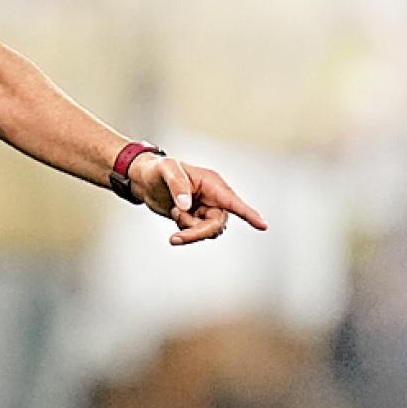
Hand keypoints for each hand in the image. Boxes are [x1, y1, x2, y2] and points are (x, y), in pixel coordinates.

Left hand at [128, 153, 267, 245]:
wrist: (144, 180)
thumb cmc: (157, 169)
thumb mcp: (166, 169)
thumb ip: (177, 185)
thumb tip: (186, 205)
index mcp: (212, 183)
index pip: (233, 202)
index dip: (248, 214)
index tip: (262, 225)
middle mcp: (213, 197)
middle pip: (217, 224)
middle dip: (197, 232)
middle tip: (175, 238)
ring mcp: (206, 209)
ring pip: (208, 231)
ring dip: (189, 230)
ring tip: (173, 211)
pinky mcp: (197, 219)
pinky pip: (197, 233)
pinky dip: (184, 230)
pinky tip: (175, 214)